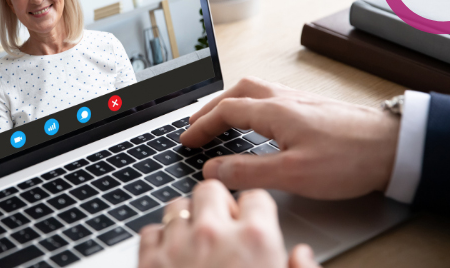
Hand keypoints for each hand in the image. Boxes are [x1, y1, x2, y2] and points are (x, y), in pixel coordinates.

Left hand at [138, 180, 318, 267]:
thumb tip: (301, 255)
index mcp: (255, 240)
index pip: (255, 197)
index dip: (255, 210)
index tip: (252, 221)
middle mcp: (213, 234)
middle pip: (210, 189)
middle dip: (217, 205)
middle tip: (223, 228)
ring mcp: (177, 246)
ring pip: (176, 206)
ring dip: (186, 220)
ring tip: (196, 245)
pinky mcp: (148, 262)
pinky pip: (150, 231)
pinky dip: (160, 241)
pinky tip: (173, 259)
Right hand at [181, 77, 400, 199]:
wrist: (394, 146)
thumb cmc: (349, 158)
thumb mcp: (293, 173)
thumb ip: (248, 171)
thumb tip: (213, 169)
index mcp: (274, 110)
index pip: (225, 111)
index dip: (201, 126)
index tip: (187, 141)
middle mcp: (284, 98)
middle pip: (236, 92)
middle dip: (211, 107)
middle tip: (196, 124)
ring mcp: (300, 100)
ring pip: (254, 90)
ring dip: (230, 101)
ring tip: (219, 118)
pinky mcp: (313, 107)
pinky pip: (270, 96)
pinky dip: (250, 103)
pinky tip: (258, 119)